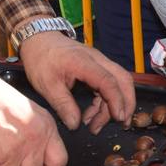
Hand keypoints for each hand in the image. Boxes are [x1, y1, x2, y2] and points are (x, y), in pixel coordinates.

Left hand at [16, 29, 134, 132]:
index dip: (116, 100)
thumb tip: (75, 125)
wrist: (39, 38)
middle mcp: (97, 60)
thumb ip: (62, 105)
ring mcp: (98, 62)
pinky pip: (108, 84)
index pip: (108, 81)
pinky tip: (92, 115)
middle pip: (123, 79)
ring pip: (117, 82)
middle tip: (121, 124)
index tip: (119, 117)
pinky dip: (104, 101)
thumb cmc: (41, 58)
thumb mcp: (46, 85)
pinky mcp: (96, 67)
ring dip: (113, 105)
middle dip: (126, 102)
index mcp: (84, 63)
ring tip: (96, 126)